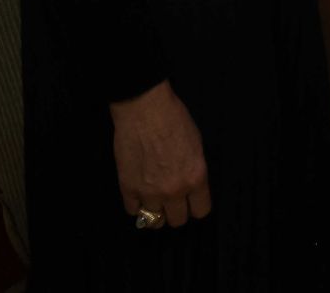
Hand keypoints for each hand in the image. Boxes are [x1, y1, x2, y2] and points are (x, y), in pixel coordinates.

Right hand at [110, 80, 210, 228]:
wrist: (144, 108)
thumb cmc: (174, 118)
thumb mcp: (196, 144)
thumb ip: (194, 170)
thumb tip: (191, 185)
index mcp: (195, 177)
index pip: (201, 211)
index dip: (196, 207)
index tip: (191, 202)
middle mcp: (174, 190)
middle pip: (178, 221)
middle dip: (176, 211)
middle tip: (172, 201)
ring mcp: (149, 192)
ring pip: (154, 221)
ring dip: (155, 212)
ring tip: (154, 201)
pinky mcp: (128, 188)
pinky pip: (133, 211)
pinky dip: (136, 205)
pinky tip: (138, 195)